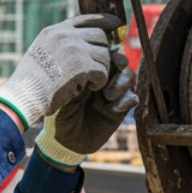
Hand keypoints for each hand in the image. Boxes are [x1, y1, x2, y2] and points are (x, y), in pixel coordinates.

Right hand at [0, 14, 120, 128]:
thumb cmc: (30, 82)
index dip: (104, 21)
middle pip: (100, 36)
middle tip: (98, 66)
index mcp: (54, 31)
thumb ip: (59, 44)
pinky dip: (99, 82)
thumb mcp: (40, 53)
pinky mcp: (82, 66)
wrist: (24, 97)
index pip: (85, 18)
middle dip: (102, 52)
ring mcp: (74, 49)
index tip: (116, 23)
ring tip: (89, 80)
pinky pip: (103, 71)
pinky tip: (88, 87)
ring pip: (104, 55)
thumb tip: (80, 39)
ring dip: (101, 69)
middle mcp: (65, 36)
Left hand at [36, 49, 135, 167]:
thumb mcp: (64, 95)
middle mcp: (102, 79)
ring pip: (129, 76)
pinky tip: (113, 109)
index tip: (103, 54)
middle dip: (120, 61)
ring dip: (121, 83)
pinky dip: (126, 100)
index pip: (102, 53)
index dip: (106, 51)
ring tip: (107, 95)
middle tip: (116, 65)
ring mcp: (112, 93)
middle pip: (120, 60)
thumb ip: (78, 80)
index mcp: (87, 71)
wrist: (65, 142)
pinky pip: (132, 98)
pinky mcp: (120, 110)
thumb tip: (90, 65)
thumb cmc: (59, 115)